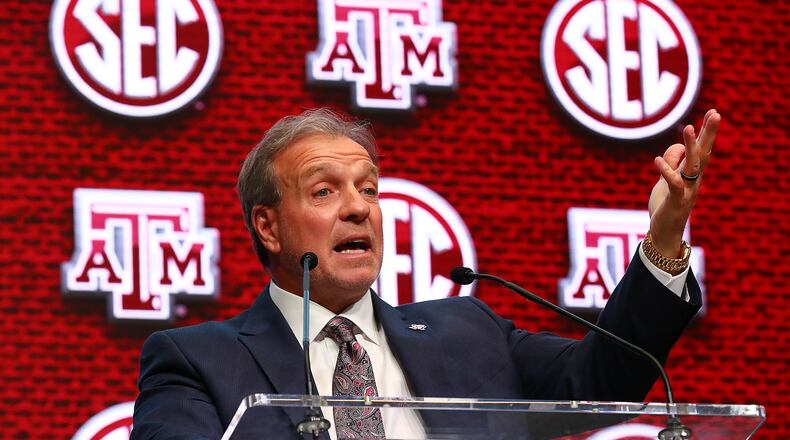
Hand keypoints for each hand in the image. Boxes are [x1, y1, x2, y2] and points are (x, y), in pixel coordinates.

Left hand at [648, 109, 720, 257]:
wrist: (663, 232)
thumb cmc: (666, 206)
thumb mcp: (665, 180)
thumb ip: (672, 163)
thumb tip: (678, 146)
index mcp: (692, 174)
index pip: (701, 149)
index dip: (706, 131)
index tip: (713, 112)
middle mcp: (693, 180)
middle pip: (703, 153)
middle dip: (708, 133)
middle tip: (716, 113)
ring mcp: (686, 190)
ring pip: (692, 165)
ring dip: (691, 146)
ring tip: (688, 127)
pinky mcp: (675, 200)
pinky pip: (673, 183)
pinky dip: (666, 171)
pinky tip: (657, 160)